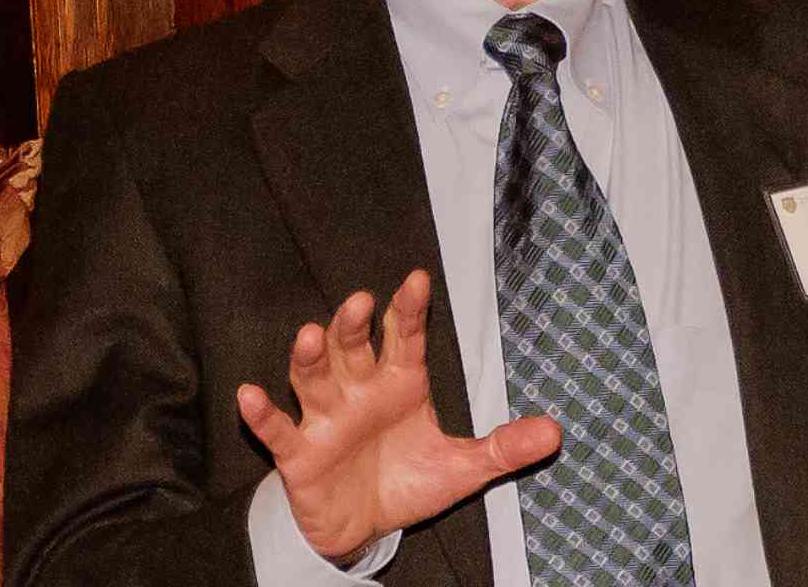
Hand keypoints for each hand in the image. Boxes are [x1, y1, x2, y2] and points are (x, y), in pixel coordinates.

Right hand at [236, 270, 560, 562]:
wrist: (363, 528)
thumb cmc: (407, 482)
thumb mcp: (462, 468)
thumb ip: (503, 448)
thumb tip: (557, 432)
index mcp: (400, 384)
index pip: (405, 339)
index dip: (410, 311)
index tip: (418, 280)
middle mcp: (360, 391)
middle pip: (354, 348)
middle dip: (355, 325)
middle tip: (360, 300)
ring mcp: (326, 419)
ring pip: (314, 379)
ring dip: (310, 357)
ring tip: (311, 334)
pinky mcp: (299, 454)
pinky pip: (278, 431)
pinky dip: (263, 414)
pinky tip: (250, 395)